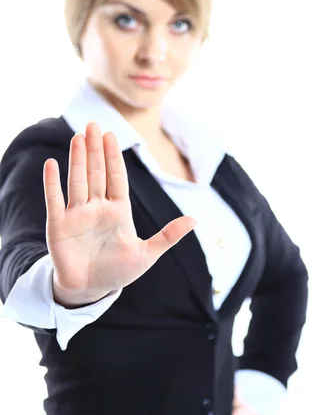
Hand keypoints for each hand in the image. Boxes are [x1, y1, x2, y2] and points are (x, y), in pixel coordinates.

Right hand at [43, 122, 196, 306]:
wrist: (92, 290)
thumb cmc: (119, 271)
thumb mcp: (148, 254)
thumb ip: (169, 236)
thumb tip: (196, 220)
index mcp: (118, 211)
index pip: (116, 177)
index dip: (114, 156)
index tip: (111, 135)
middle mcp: (97, 208)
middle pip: (97, 173)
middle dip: (95, 150)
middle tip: (93, 125)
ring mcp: (77, 215)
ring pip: (78, 181)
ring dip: (77, 160)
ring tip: (77, 137)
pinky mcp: (59, 226)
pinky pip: (55, 200)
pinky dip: (53, 183)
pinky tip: (52, 164)